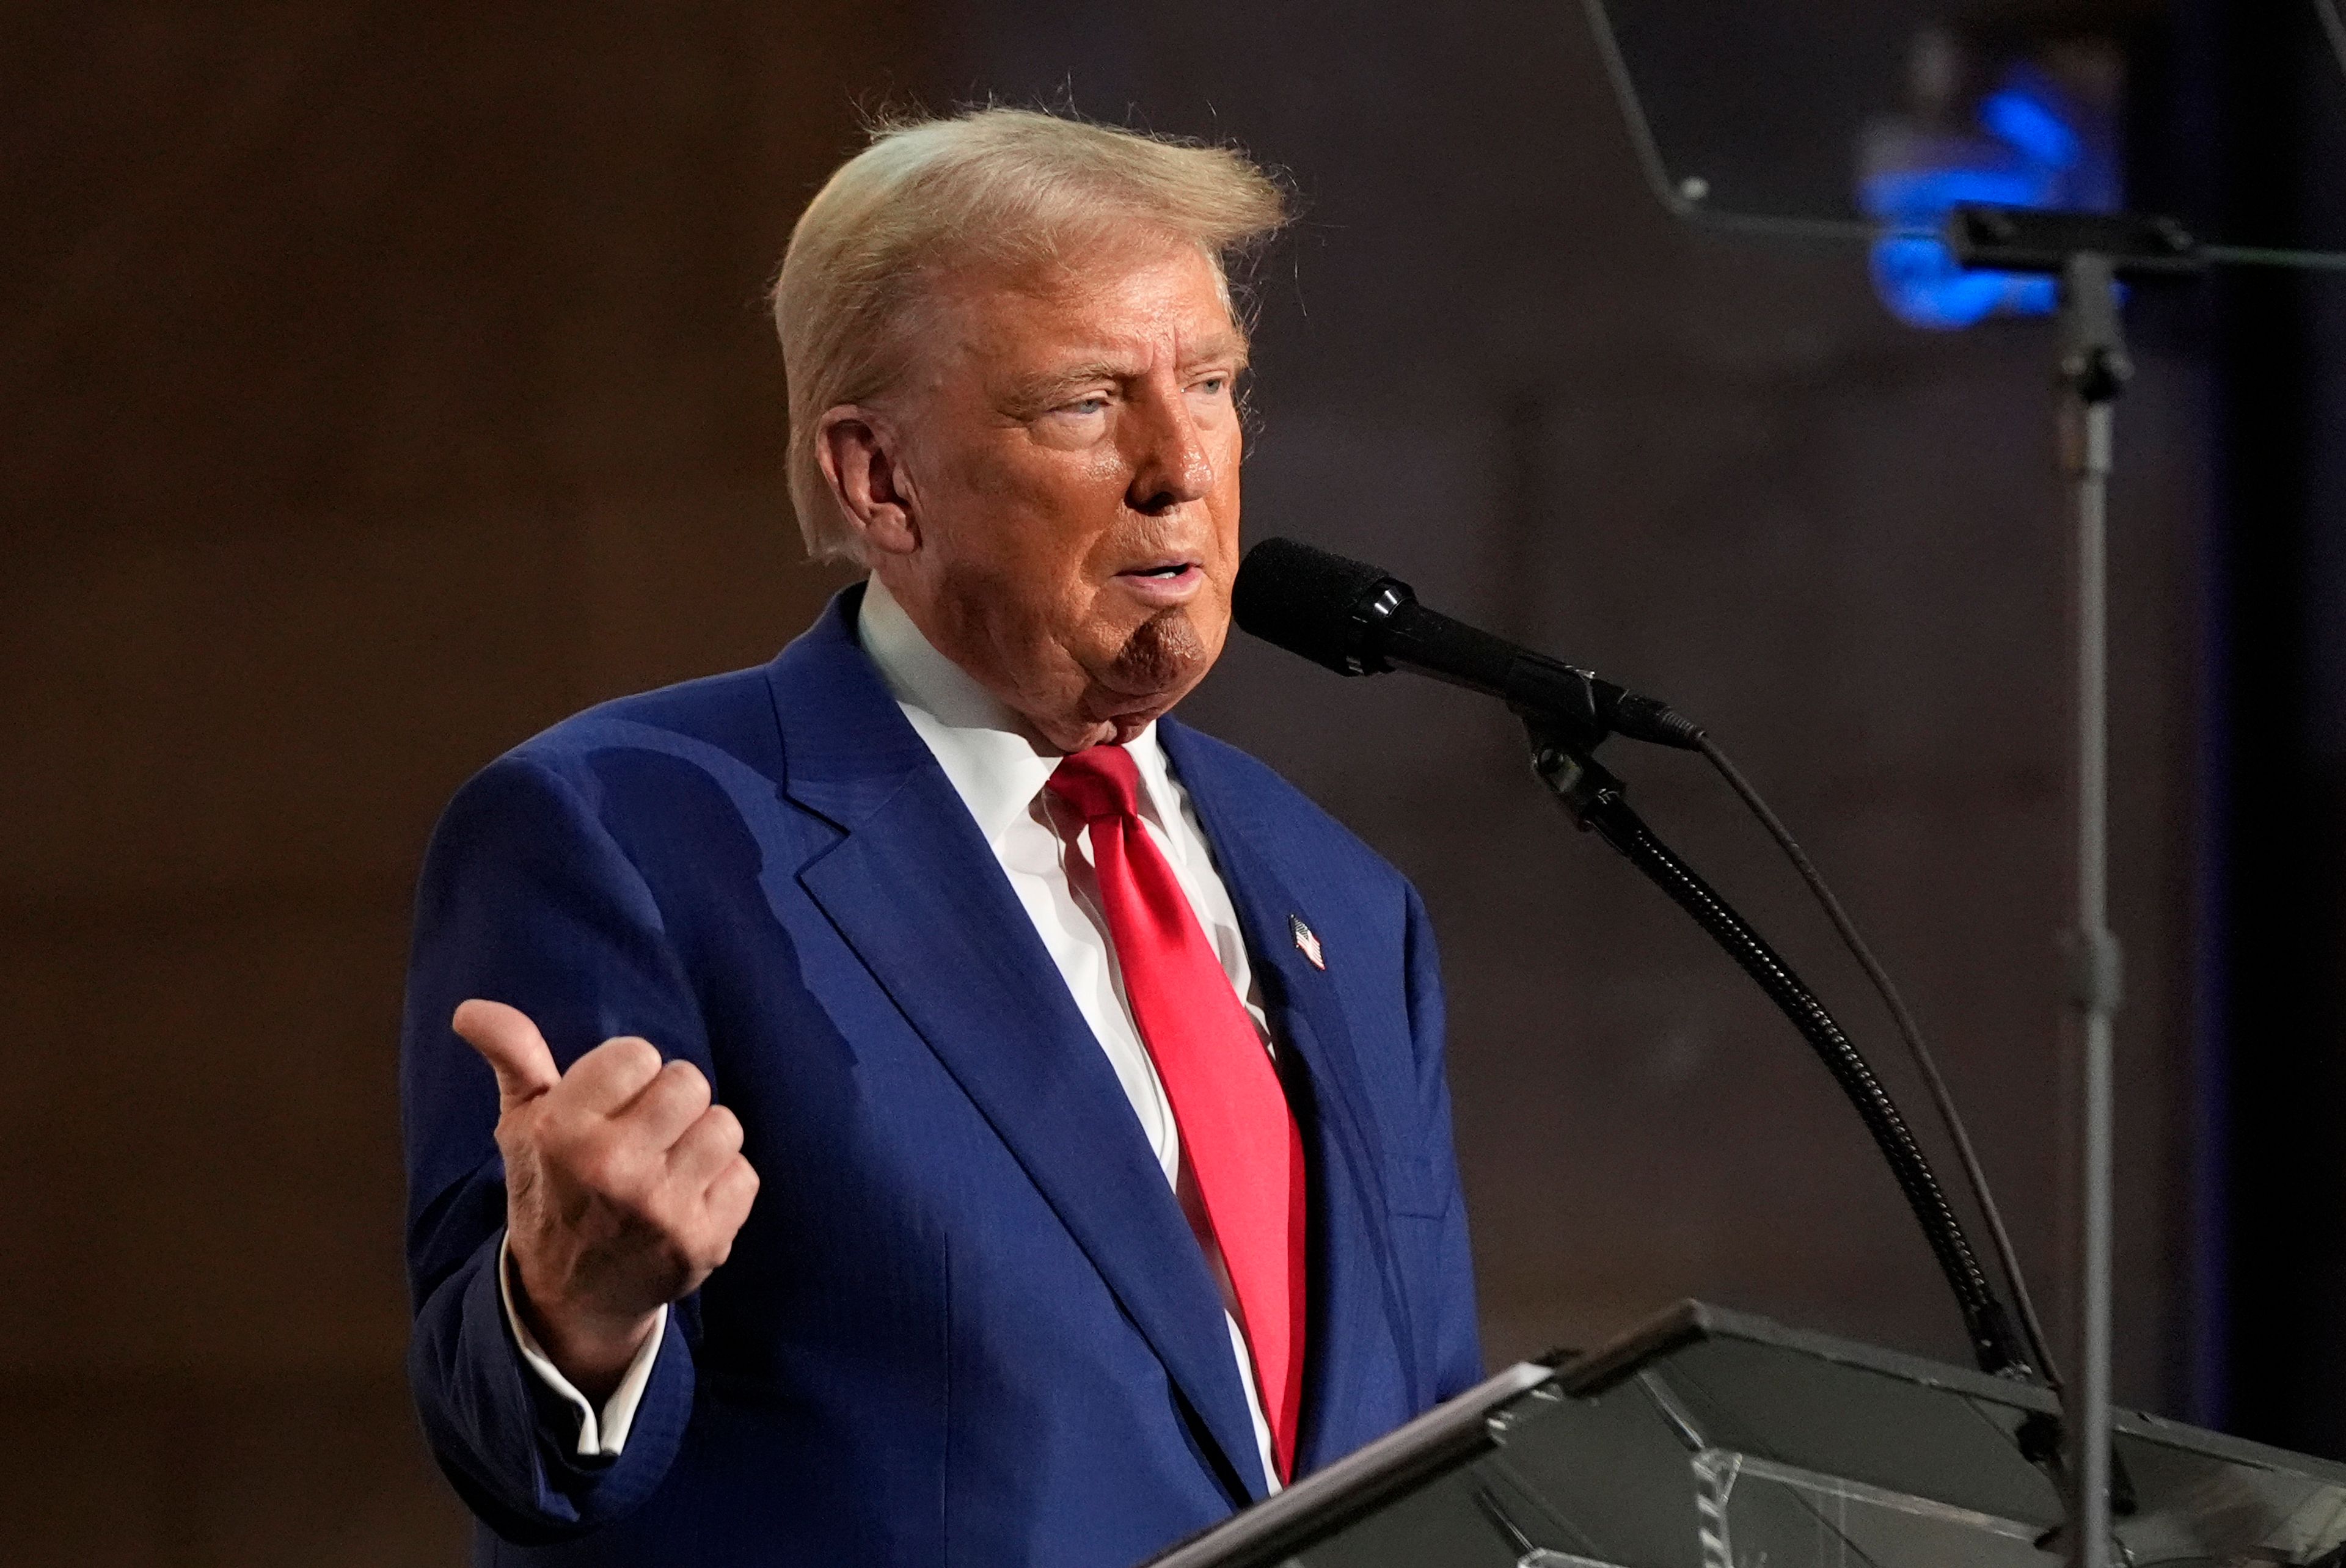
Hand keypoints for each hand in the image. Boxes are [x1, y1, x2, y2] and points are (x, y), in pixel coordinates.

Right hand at [453, 999, 759, 1401]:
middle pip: (689, 1082)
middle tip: (645, 1136)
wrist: (573, 1299)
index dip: (629, 1075)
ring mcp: (662, 1209)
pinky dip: (722, 1186)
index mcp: (563, 1131)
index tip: (611, 1106)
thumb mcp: (522, 1127)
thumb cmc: (551, 1193)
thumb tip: (472, 1009)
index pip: (637, 1053)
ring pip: (724, 1125)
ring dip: (701, 1142)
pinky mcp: (703, 1241)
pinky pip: (744, 1175)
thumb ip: (513, 1058)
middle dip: (671, 1102)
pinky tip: (686, 1201)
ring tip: (667, 1167)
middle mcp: (613, 1168)